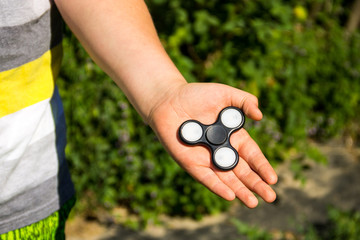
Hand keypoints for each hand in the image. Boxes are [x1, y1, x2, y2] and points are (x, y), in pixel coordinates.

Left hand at [148, 82, 277, 207]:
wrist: (168, 100)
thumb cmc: (196, 95)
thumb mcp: (224, 93)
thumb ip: (244, 101)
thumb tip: (260, 116)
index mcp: (233, 136)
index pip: (252, 155)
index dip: (262, 167)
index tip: (273, 179)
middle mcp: (221, 150)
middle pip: (242, 171)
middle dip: (256, 184)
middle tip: (271, 197)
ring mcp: (206, 159)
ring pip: (227, 179)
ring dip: (241, 191)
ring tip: (254, 203)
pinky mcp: (191, 163)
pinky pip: (206, 177)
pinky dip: (217, 186)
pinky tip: (230, 196)